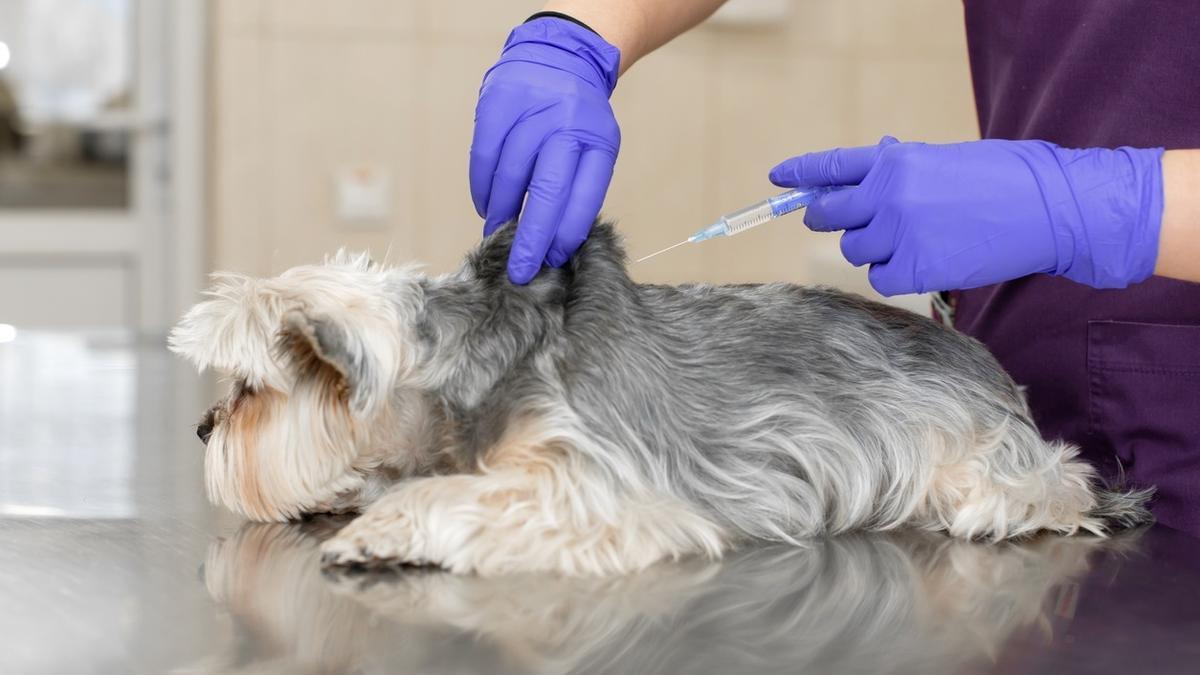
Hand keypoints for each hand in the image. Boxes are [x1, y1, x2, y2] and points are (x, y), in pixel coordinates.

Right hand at [470, 17, 621, 283]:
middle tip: (519, 271)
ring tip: (499, 235)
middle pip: (548, 192)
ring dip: (502, 215)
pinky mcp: (497, 104)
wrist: (558, 57)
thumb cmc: (577, 119)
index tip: (552, 260)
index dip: (567, 233)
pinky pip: (484, 159)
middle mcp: (567, 125)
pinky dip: (483, 190)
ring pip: (510, 178)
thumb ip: (578, 189)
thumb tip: (553, 245)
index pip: (584, 197)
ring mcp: (531, 112)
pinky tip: (487, 206)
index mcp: (598, 141)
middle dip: (532, 238)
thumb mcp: (594, 148)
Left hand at [769, 137, 1164, 295]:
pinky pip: (880, 278)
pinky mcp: (914, 267)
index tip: (777, 178)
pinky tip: (924, 262)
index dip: (800, 174)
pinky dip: (894, 274)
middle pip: (829, 216)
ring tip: (916, 239)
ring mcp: (898, 232)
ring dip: (874, 248)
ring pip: (856, 250)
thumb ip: (901, 168)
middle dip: (830, 219)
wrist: (1050, 207)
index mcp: (895, 160)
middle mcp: (887, 194)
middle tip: (847, 223)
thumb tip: (866, 174)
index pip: (831, 167)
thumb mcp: (945, 160)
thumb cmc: (1005, 178)